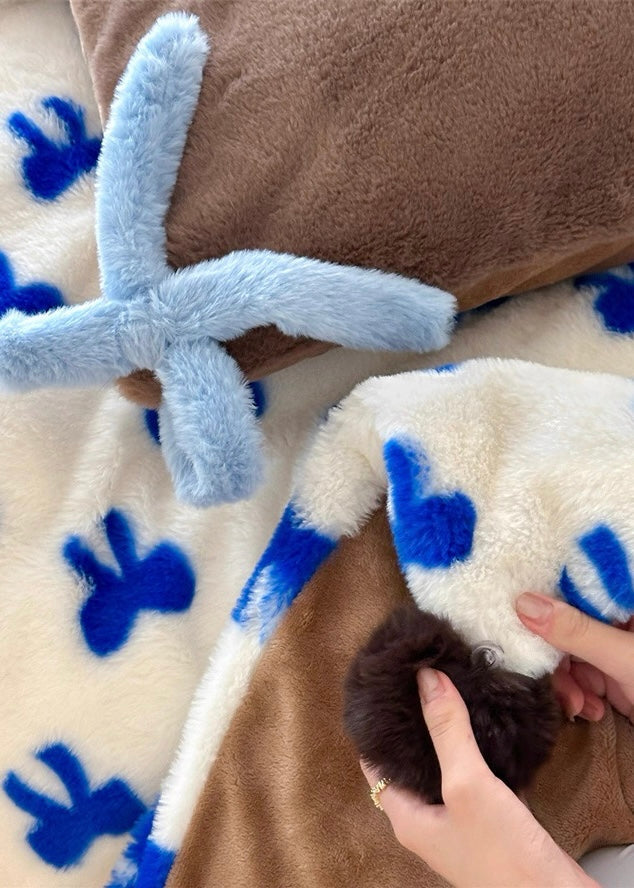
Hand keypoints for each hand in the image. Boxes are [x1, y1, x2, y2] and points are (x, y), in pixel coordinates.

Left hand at [360, 668, 594, 887]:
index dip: (376, 725)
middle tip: (419, 678)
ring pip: (447, 768)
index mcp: (407, 817)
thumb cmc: (501, 855)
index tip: (381, 685)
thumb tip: (425, 677)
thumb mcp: (467, 785)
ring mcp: (461, 823)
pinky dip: (481, 752)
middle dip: (416, 723)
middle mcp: (428, 821)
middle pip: (411, 762)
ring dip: (449, 735)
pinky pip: (480, 778)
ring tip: (450, 690)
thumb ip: (446, 731)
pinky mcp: (493, 823)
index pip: (375, 763)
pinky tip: (490, 725)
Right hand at [517, 593, 633, 721]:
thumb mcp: (625, 658)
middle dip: (556, 657)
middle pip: (568, 625)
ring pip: (571, 656)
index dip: (546, 598)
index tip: (516, 612)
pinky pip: (584, 679)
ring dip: (566, 683)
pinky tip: (590, 711)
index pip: (577, 587)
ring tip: (576, 705)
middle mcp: (620, 621)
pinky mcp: (618, 680)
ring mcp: (618, 652)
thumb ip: (578, 632)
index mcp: (627, 600)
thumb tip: (524, 603)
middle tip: (546, 676)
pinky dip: (580, 696)